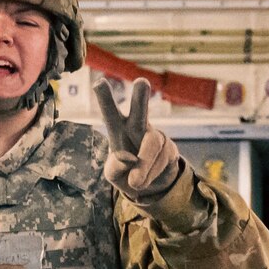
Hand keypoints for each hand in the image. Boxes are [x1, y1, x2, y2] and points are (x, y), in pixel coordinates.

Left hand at [94, 76, 184, 203]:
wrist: (148, 186)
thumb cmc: (124, 173)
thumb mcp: (113, 174)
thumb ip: (115, 167)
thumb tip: (128, 158)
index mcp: (118, 129)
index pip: (110, 112)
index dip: (105, 98)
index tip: (98, 83)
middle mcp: (138, 126)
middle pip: (140, 110)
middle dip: (140, 97)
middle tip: (141, 82)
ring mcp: (156, 136)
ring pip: (152, 144)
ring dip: (144, 164)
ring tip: (135, 182)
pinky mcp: (170, 148)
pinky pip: (162, 160)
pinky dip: (152, 173)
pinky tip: (146, 179)